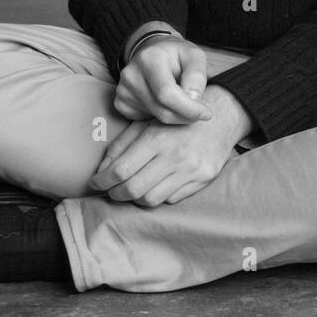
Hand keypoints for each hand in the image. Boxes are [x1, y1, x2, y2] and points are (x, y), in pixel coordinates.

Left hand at [91, 86, 250, 205]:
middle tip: (111, 190)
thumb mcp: (147, 124)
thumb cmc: (177, 121)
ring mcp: (190, 170)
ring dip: (135, 198)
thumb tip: (102, 171)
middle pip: (133, 190)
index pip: (121, 170)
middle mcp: (174, 156)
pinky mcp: (203, 180)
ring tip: (132, 189)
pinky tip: (156, 184)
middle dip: (115, 194)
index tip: (95, 183)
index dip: (102, 181)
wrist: (221, 117)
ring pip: (150, 200)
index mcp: (156, 138)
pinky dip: (158, 195)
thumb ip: (122, 146)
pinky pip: (171, 199)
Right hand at [114, 35, 213, 124]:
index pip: (167, 93)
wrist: (153, 52)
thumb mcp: (194, 55)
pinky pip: (145, 119)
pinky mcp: (121, 102)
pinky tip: (164, 102)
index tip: (206, 113)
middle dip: (185, 116)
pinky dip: (160, 115)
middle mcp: (131, 75)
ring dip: (175, 115)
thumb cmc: (176, 55)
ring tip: (182, 102)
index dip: (189, 108)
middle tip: (198, 113)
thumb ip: (197, 75)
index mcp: (149, 59)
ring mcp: (123, 90)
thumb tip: (193, 99)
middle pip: (162, 109)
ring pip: (155, 117)